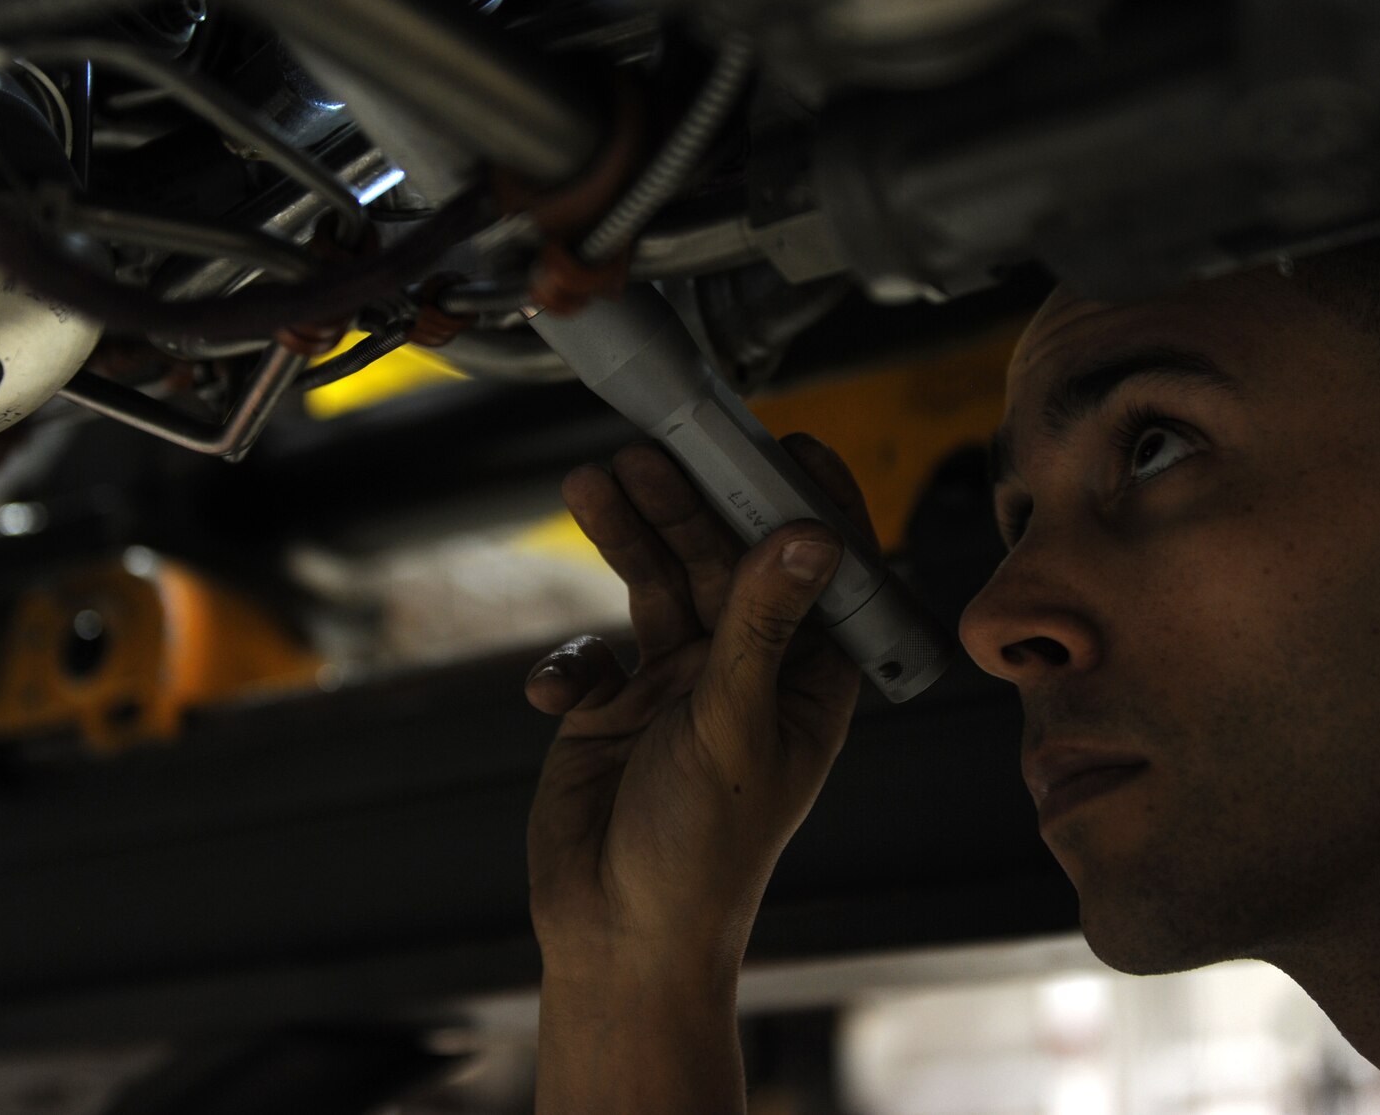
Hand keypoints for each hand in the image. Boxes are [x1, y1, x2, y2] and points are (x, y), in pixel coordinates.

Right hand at [525, 433, 877, 980]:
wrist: (616, 938)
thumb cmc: (705, 853)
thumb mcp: (736, 725)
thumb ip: (762, 626)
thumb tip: (809, 535)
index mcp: (809, 680)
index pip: (821, 571)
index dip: (809, 503)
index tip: (785, 441)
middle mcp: (748, 671)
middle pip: (724, 562)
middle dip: (687, 508)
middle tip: (648, 453)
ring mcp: (680, 686)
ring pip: (655, 588)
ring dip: (625, 542)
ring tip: (589, 484)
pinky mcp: (616, 708)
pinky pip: (593, 654)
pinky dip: (570, 662)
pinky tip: (558, 691)